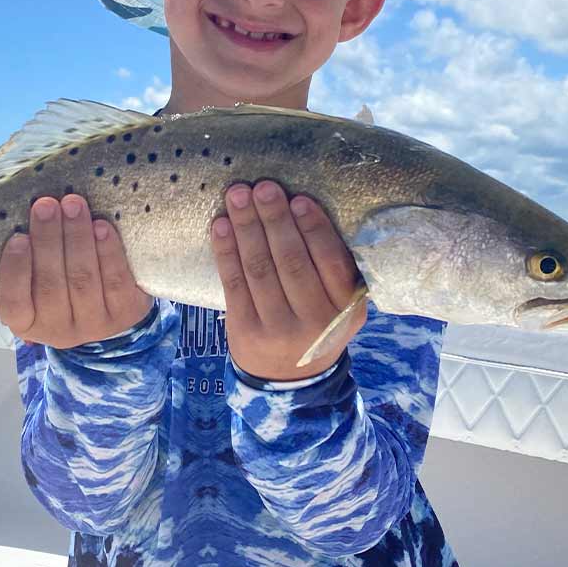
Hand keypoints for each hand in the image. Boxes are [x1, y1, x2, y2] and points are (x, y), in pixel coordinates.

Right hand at [0, 195, 152, 348]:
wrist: (110, 305)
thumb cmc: (61, 280)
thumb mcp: (35, 277)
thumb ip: (28, 255)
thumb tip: (26, 215)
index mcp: (26, 322)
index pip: (12, 303)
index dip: (14, 271)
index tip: (18, 238)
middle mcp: (58, 330)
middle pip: (51, 285)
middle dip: (48, 240)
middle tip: (46, 205)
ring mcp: (94, 325)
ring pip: (83, 280)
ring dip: (77, 238)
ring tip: (73, 205)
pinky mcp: (125, 313)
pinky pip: (116, 281)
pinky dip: (108, 252)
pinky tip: (101, 227)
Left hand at [210, 181, 366, 381]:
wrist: (287, 379)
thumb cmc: (317, 323)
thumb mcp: (341, 306)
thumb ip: (335, 270)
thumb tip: (308, 209)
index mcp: (345, 309)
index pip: (331, 262)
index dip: (314, 229)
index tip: (299, 199)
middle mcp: (314, 321)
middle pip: (291, 261)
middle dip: (275, 220)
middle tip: (263, 187)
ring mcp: (277, 328)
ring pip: (260, 268)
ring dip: (247, 227)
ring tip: (238, 195)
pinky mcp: (245, 330)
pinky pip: (234, 283)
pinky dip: (226, 251)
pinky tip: (221, 225)